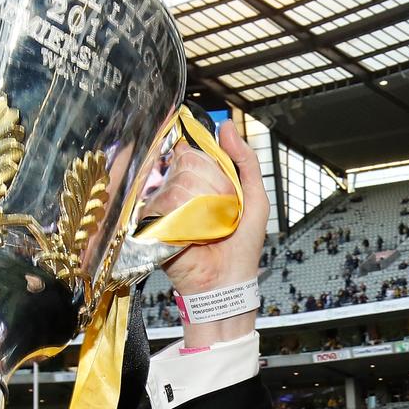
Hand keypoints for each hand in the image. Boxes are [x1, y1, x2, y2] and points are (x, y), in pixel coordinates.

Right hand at [144, 123, 267, 347]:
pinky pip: (166, 204)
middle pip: (189, 163)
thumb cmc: (242, 246)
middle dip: (216, 186)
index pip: (196, 152)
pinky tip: (195, 234)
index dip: (210, 162)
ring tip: (211, 227)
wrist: (229, 282)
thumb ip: (246, 160)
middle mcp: (178, 191)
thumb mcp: (255, 197)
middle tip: (224, 213)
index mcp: (199, 183)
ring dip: (205, 205)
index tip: (225, 185)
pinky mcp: (153, 225)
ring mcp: (164, 207)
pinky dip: (187, 218)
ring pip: (179, 182)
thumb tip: (226, 126)